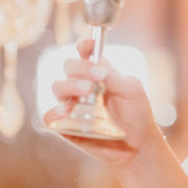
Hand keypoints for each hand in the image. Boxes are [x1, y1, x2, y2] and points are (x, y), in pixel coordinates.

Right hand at [44, 38, 159, 166]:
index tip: (87, 45)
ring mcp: (72, 104)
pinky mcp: (65, 125)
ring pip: (58, 87)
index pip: (85, 54)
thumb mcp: (132, 90)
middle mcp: (82, 85)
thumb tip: (96, 66)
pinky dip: (54, 112)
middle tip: (96, 79)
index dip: (84, 46)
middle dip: (80, 69)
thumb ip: (114, 76)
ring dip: (70, 86)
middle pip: (68, 67)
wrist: (138, 142)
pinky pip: (50, 116)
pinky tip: (65, 110)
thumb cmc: (136, 112)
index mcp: (99, 73)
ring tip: (86, 91)